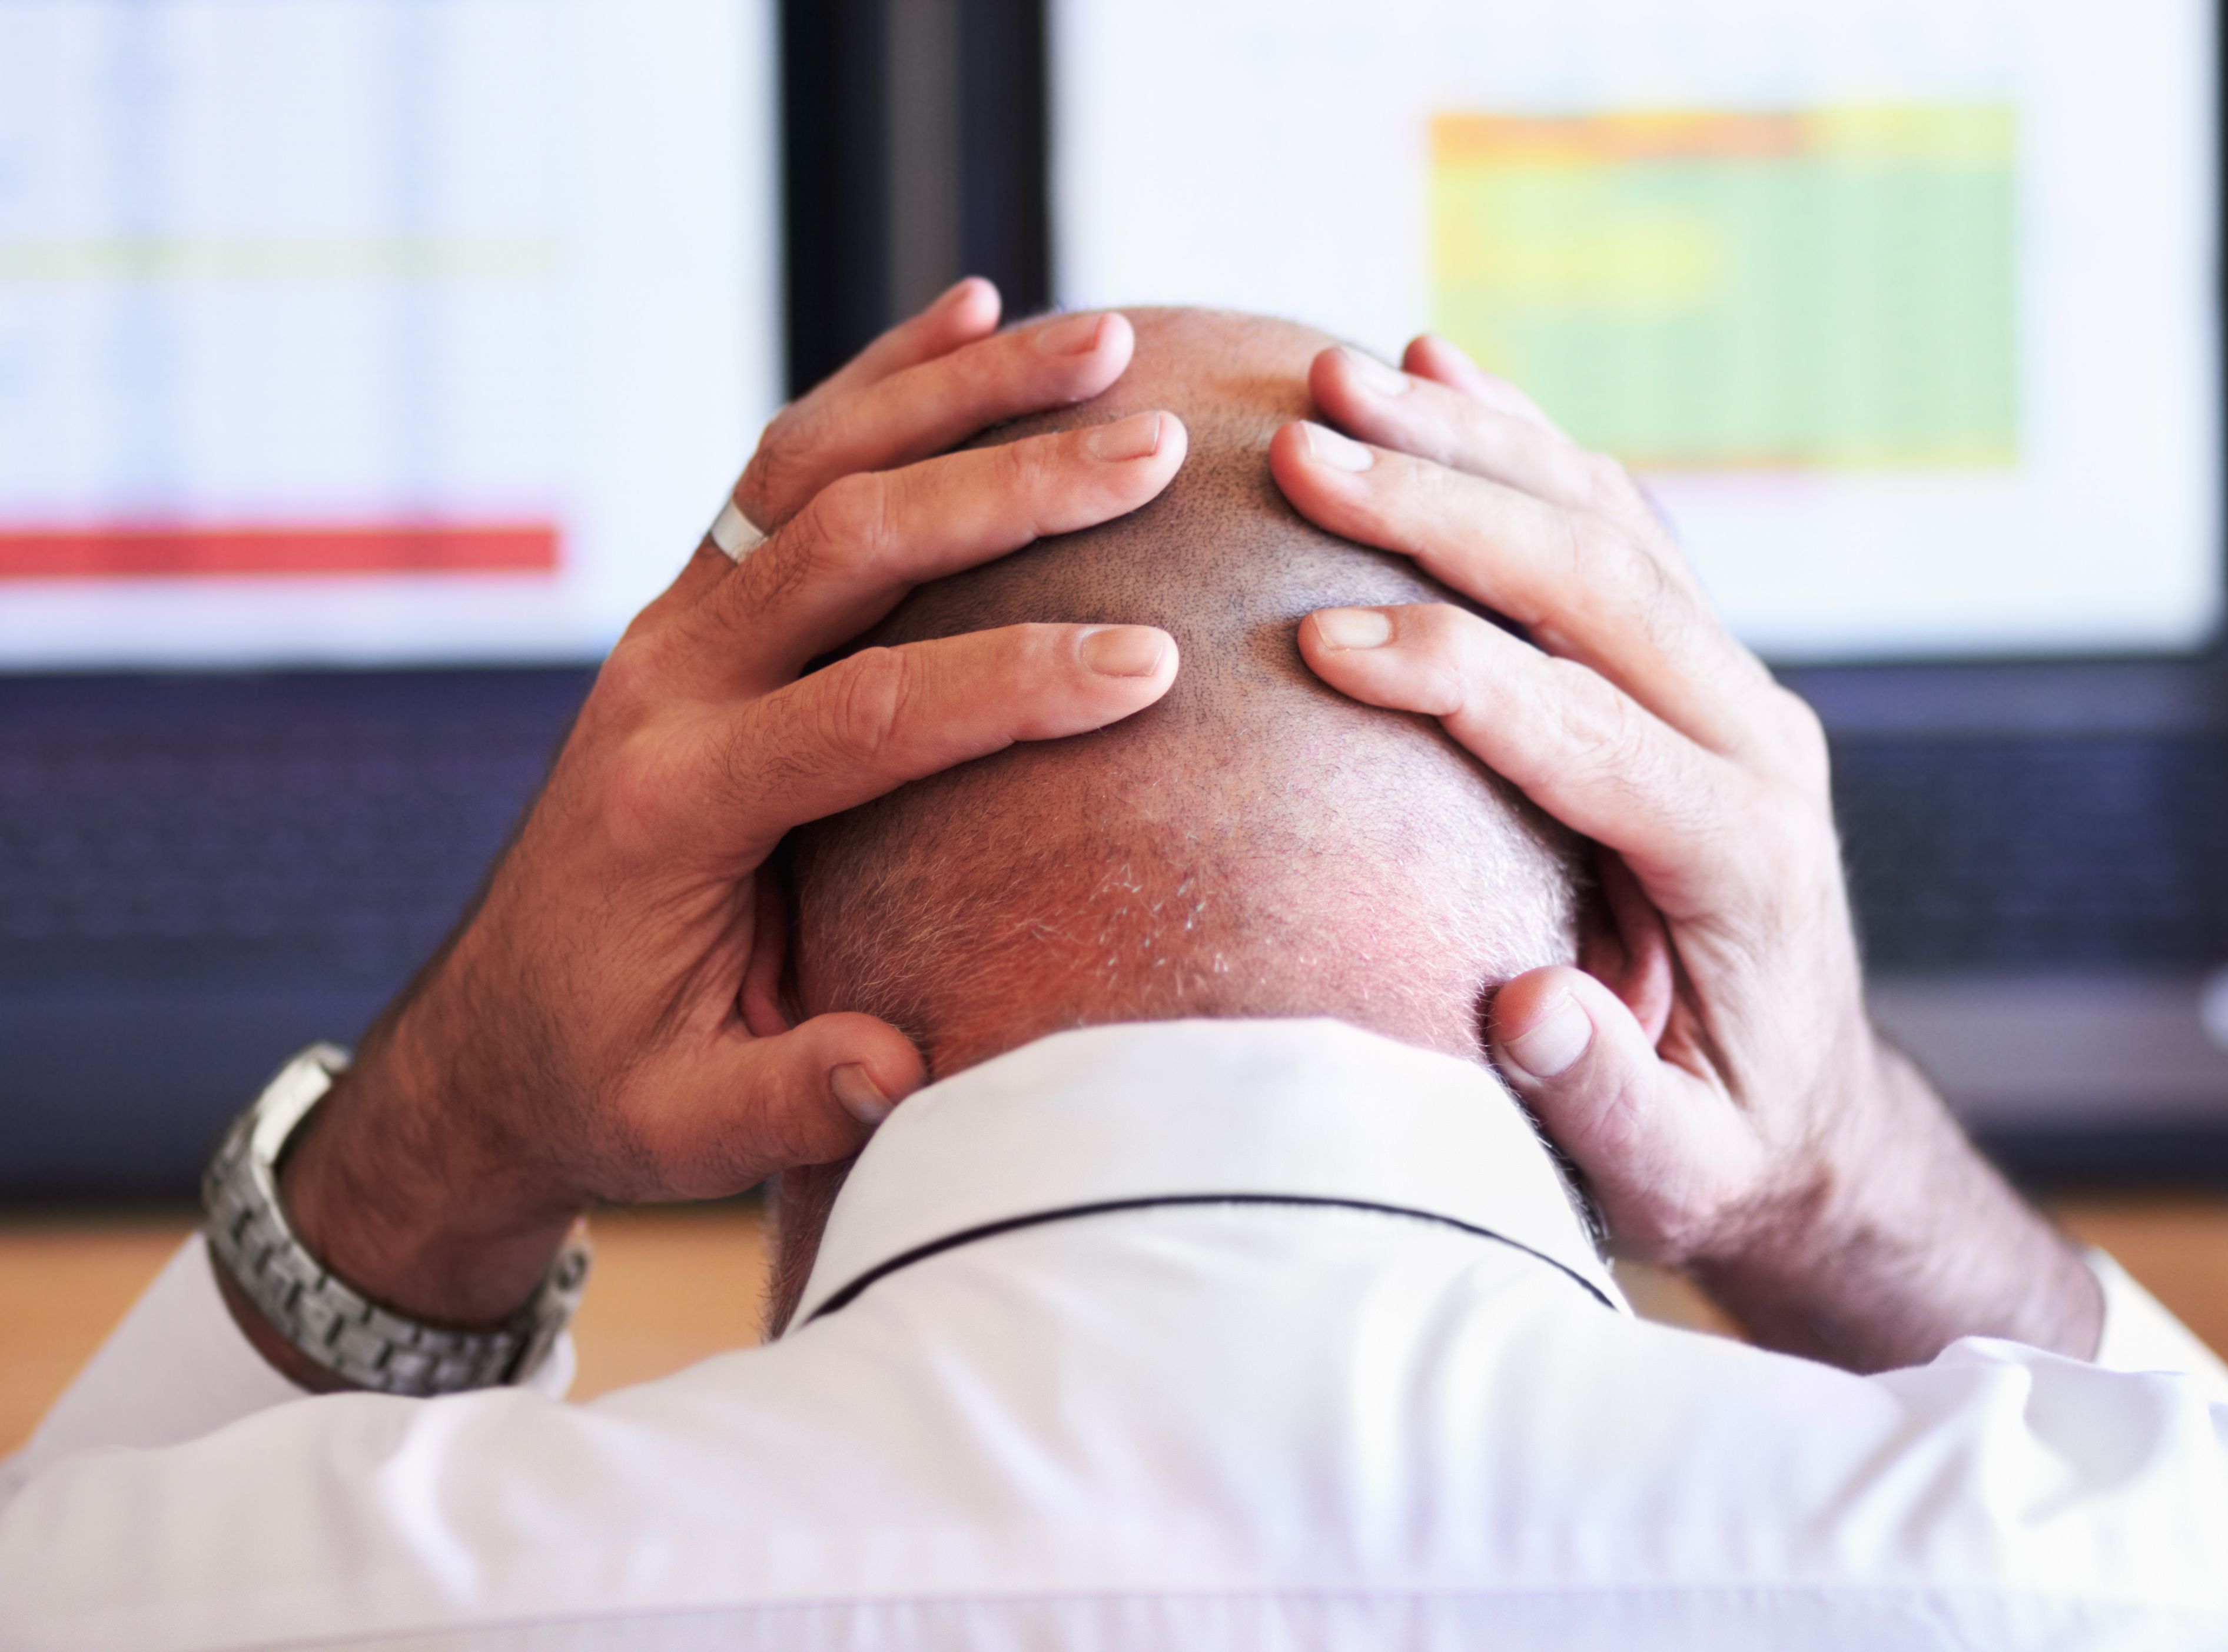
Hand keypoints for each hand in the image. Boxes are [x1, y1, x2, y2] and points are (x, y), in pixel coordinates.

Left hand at [269, 282, 1187, 1345]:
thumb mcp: (681, 1127)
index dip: (1010, 685)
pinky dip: (877, 384)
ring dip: (957, 393)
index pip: (865, 712)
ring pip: (816, 465)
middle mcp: (666, 685)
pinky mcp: (696, 611)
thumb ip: (791, 1100)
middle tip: (1154, 450)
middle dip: (1008, 488)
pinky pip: (784, 470)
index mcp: (676, 807)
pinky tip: (965, 315)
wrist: (493, 1038)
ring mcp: (675, 630)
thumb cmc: (605, 1080)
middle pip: (844, 541)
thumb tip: (904, 1076)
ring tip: (1102, 341)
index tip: (1148, 668)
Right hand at [1272, 338, 2098, 1371]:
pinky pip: (1614, 523)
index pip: (1585, 733)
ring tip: (1338, 376)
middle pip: (1595, 583)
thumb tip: (1523, 1011)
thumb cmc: (1719, 1146)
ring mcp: (1732, 690)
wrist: (1810, 1112)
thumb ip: (1607, 1102)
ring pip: (1603, 523)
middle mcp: (1752, 743)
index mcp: (1741, 858)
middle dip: (1442, 508)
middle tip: (1297, 447)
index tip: (1315, 640)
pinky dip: (1523, 443)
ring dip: (1471, 441)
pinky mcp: (1698, 667)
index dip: (1452, 679)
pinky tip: (1441, 371)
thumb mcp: (1679, 1173)